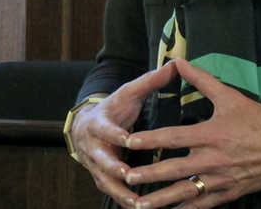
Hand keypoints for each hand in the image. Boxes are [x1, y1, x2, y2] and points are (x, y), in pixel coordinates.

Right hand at [70, 62, 180, 207]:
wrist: (86, 125)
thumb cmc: (113, 109)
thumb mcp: (128, 93)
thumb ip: (150, 82)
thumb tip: (174, 65)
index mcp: (98, 124)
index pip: (105, 129)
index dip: (115, 134)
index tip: (127, 138)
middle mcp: (93, 147)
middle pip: (101, 161)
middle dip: (114, 169)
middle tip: (129, 176)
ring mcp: (95, 166)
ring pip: (107, 183)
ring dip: (122, 194)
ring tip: (140, 204)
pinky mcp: (102, 180)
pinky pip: (114, 194)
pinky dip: (126, 202)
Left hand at [122, 58, 260, 207]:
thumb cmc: (259, 120)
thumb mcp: (230, 96)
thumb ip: (201, 79)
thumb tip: (178, 61)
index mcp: (211, 135)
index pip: (173, 138)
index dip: (150, 140)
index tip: (129, 141)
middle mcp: (213, 160)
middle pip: (173, 170)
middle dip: (148, 175)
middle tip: (126, 177)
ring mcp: (220, 180)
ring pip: (184, 193)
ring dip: (161, 200)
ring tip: (139, 204)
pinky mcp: (228, 193)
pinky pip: (202, 205)